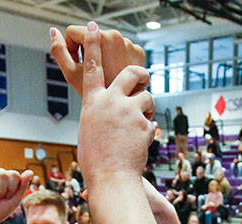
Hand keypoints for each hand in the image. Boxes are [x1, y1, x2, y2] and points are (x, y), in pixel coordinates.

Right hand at [49, 24, 141, 99]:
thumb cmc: (99, 98)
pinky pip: (121, 49)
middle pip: (91, 37)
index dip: (72, 47)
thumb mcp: (72, 74)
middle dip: (89, 53)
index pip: (74, 32)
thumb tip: (53, 31)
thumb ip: (59, 51)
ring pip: (107, 43)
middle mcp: (117, 38)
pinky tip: (116, 75)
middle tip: (93, 73)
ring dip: (104, 56)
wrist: (125, 114)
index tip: (78, 62)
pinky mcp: (139, 52)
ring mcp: (130, 45)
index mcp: (101, 39)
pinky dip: (118, 60)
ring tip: (106, 75)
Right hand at [58, 24, 153, 181]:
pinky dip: (148, 130)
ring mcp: (128, 111)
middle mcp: (110, 101)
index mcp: (92, 102)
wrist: (111, 178)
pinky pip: (151, 120)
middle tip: (144, 78)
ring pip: (146, 97)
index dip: (92, 45)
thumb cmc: (97, 160)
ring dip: (146, 109)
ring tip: (138, 127)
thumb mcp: (90, 130)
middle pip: (130, 72)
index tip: (94, 28)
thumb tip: (110, 107)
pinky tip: (138, 144)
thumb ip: (101, 112)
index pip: (91, 66)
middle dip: (141, 73)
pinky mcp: (144, 123)